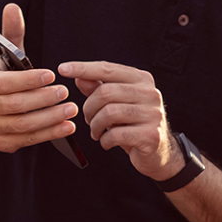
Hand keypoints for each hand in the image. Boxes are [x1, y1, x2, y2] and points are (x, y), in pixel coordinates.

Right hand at [0, 3, 79, 153]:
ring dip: (49, 118)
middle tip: (65, 93)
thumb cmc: (2, 82)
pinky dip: (49, 134)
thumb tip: (13, 7)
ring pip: (23, 125)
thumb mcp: (5, 58)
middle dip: (42, 99)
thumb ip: (12, 34)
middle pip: (15, 105)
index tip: (51, 75)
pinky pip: (28, 140)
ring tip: (71, 110)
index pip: (4, 83)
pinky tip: (67, 127)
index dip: (28, 80)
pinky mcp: (3, 144)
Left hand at [57, 58, 183, 180]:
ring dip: (95, 126)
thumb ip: (98, 89)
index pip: (108, 69)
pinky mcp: (151, 135)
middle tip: (88, 119)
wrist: (158, 153)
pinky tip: (107, 142)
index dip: (84, 68)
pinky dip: (105, 140)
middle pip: (106, 92)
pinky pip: (116, 134)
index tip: (63, 69)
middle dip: (89, 108)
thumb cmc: (133, 124)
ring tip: (96, 132)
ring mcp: (153, 114)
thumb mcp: (116, 104)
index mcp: (142, 80)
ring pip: (109, 113)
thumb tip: (79, 77)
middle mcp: (151, 93)